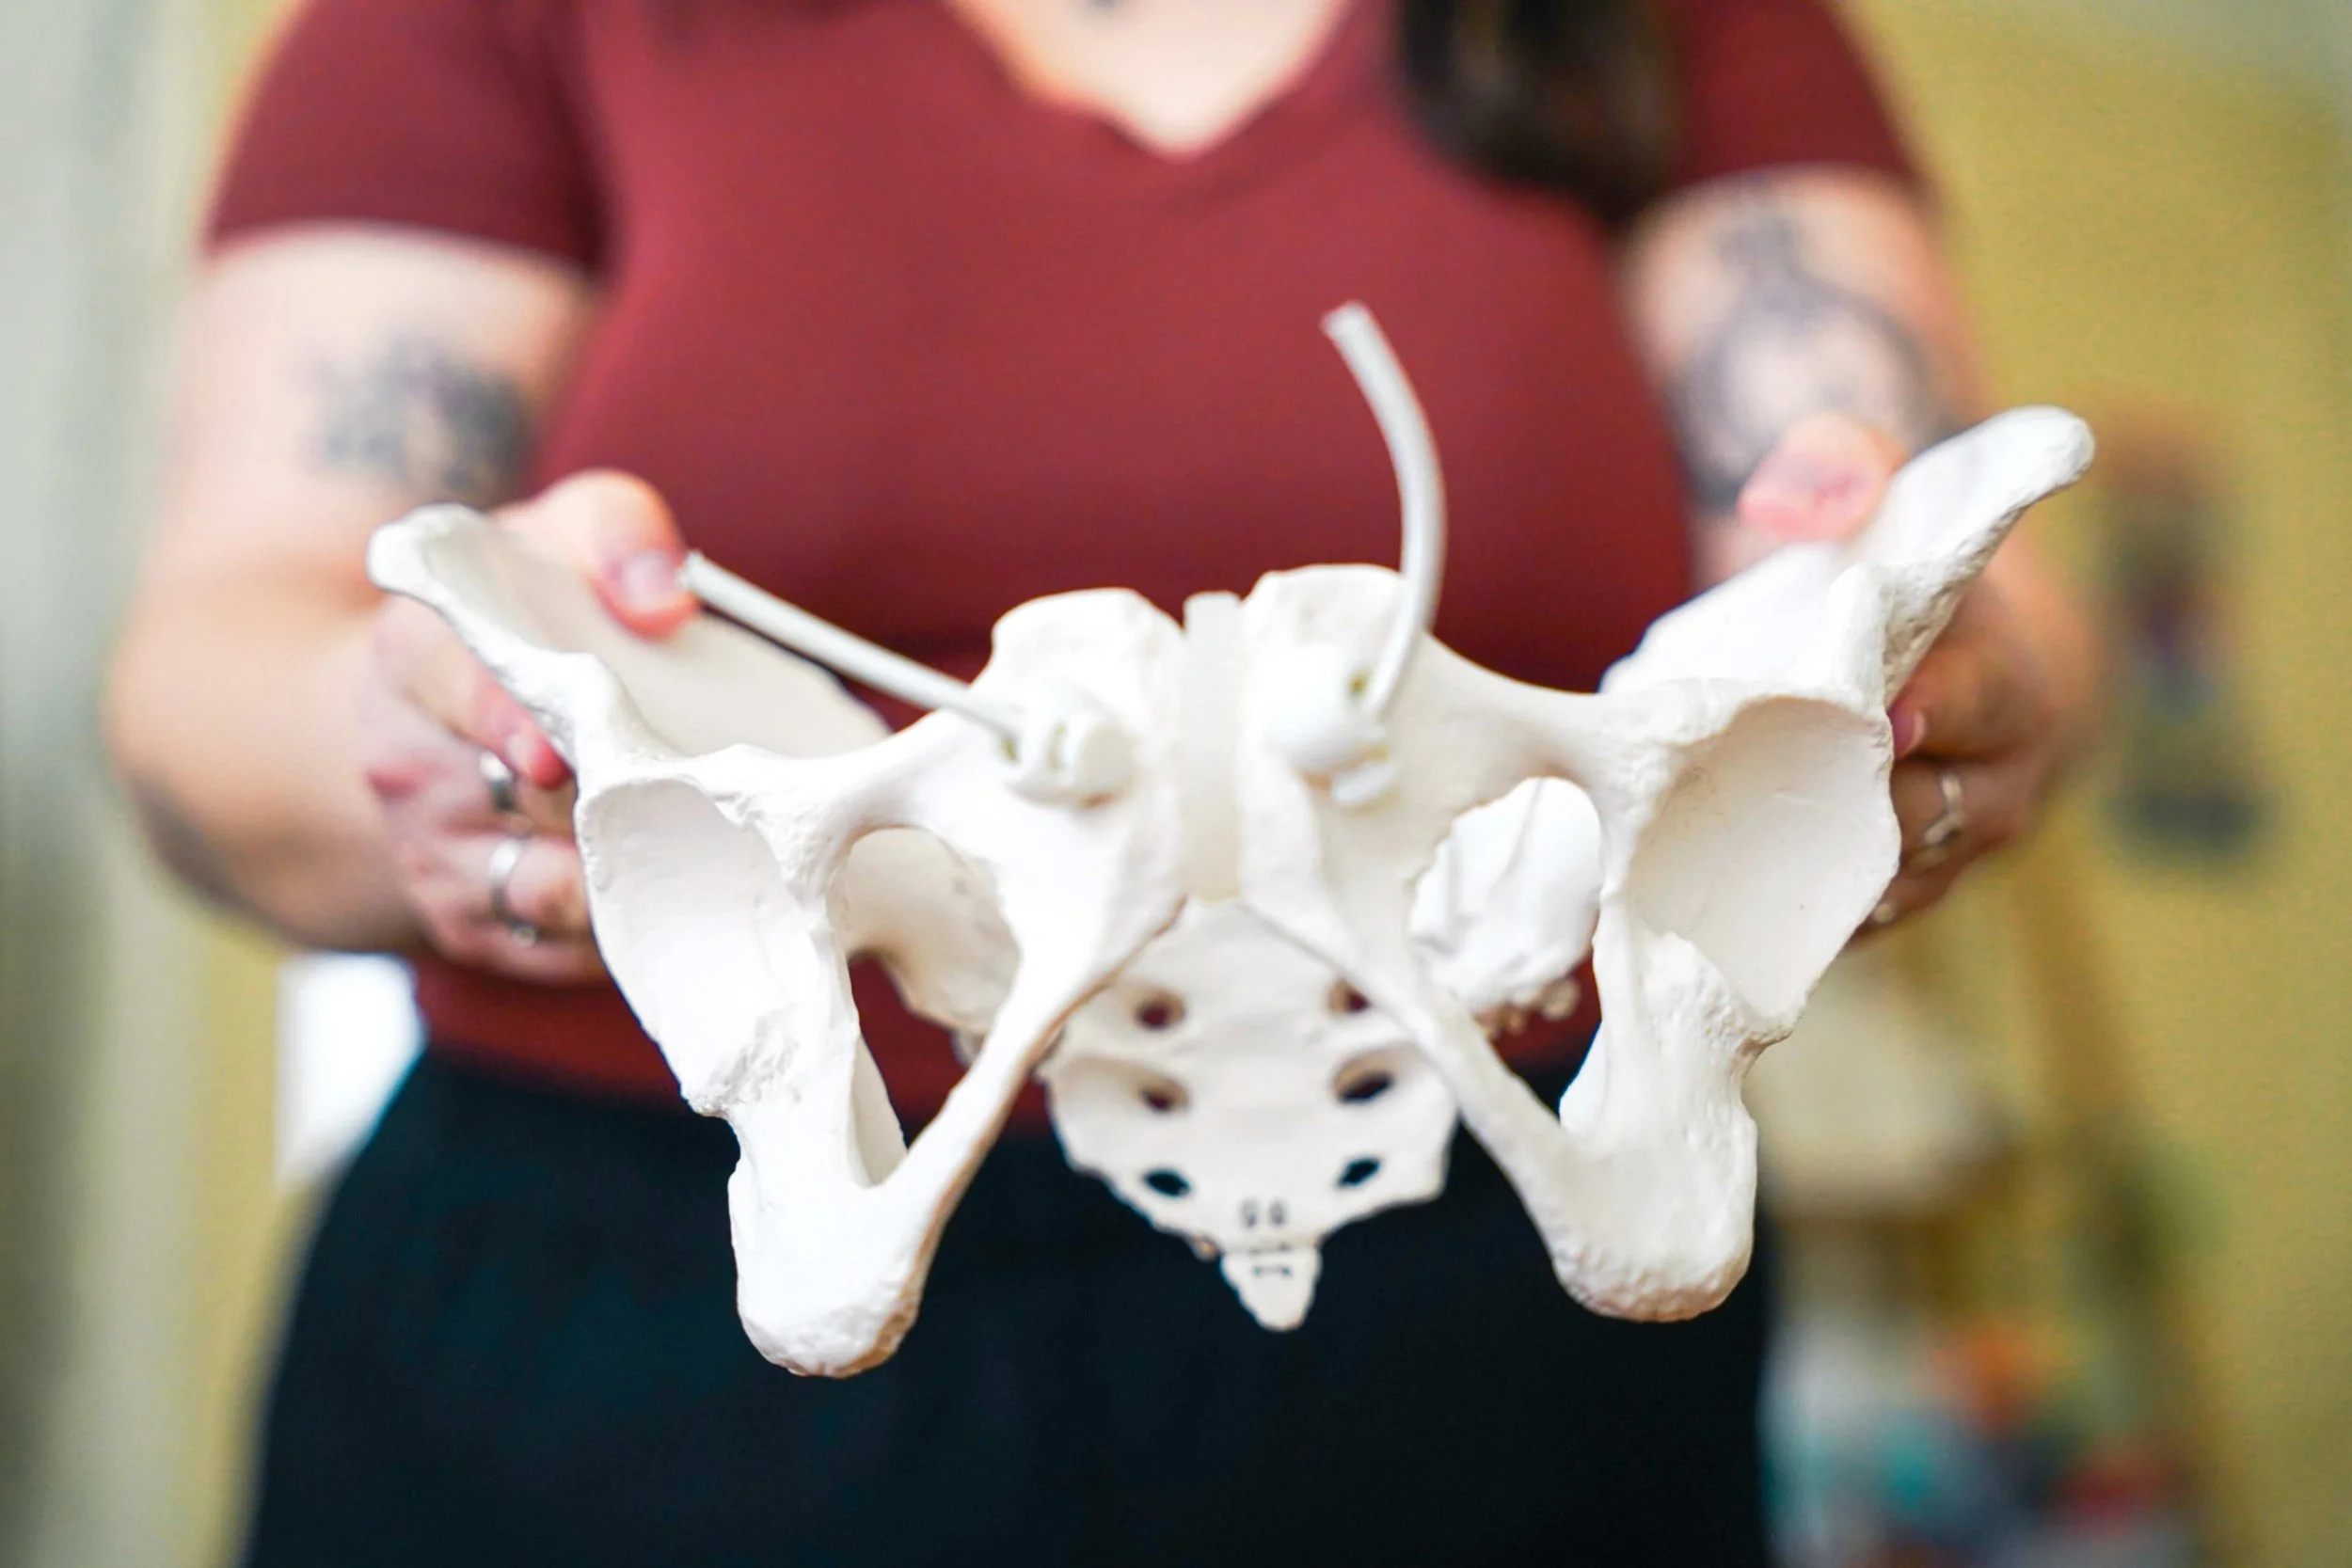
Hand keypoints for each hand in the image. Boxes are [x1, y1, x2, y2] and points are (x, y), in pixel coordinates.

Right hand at [358, 472, 697, 979]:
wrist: (424, 709)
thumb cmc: (521, 608)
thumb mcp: (561, 534)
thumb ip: (617, 536)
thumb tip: (668, 603)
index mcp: (419, 661)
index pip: (465, 697)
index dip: (515, 728)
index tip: (558, 754)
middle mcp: (409, 769)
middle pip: (521, 810)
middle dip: (614, 811)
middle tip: (701, 810)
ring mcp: (437, 857)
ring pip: (543, 897)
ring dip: (634, 886)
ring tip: (718, 863)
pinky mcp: (473, 928)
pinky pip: (556, 955)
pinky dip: (627, 940)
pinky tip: (691, 908)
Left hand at [1738, 413, 2095, 931]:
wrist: (1949, 667)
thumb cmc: (1903, 572)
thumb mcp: (1883, 499)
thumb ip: (1841, 469)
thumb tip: (1781, 499)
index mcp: (2009, 685)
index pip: (1978, 703)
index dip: (1932, 710)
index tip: (1885, 715)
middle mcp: (1997, 784)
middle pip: (1919, 813)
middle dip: (1836, 805)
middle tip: (1744, 795)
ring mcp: (1948, 855)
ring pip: (1880, 885)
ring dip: (1802, 874)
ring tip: (1711, 856)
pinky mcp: (1895, 900)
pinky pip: (1845, 925)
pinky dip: (1785, 914)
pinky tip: (1708, 902)